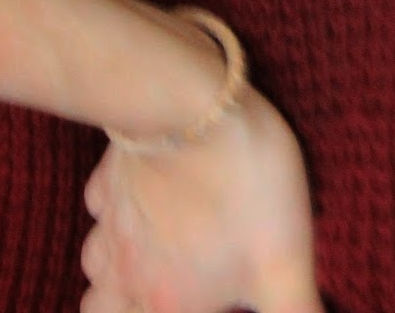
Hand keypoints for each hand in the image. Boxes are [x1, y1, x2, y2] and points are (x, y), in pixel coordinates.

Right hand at [79, 87, 322, 312]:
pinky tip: (145, 192)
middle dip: (128, 306)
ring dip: (118, 265)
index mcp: (168, 304)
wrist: (192, 102)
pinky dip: (115, 209)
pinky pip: (100, 207)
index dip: (184, 312)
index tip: (210, 298)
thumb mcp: (288, 259)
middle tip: (169, 286)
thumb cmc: (243, 183)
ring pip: (95, 264)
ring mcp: (111, 223)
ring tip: (155, 249)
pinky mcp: (109, 177)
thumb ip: (299, 311)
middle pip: (100, 311)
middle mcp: (127, 274)